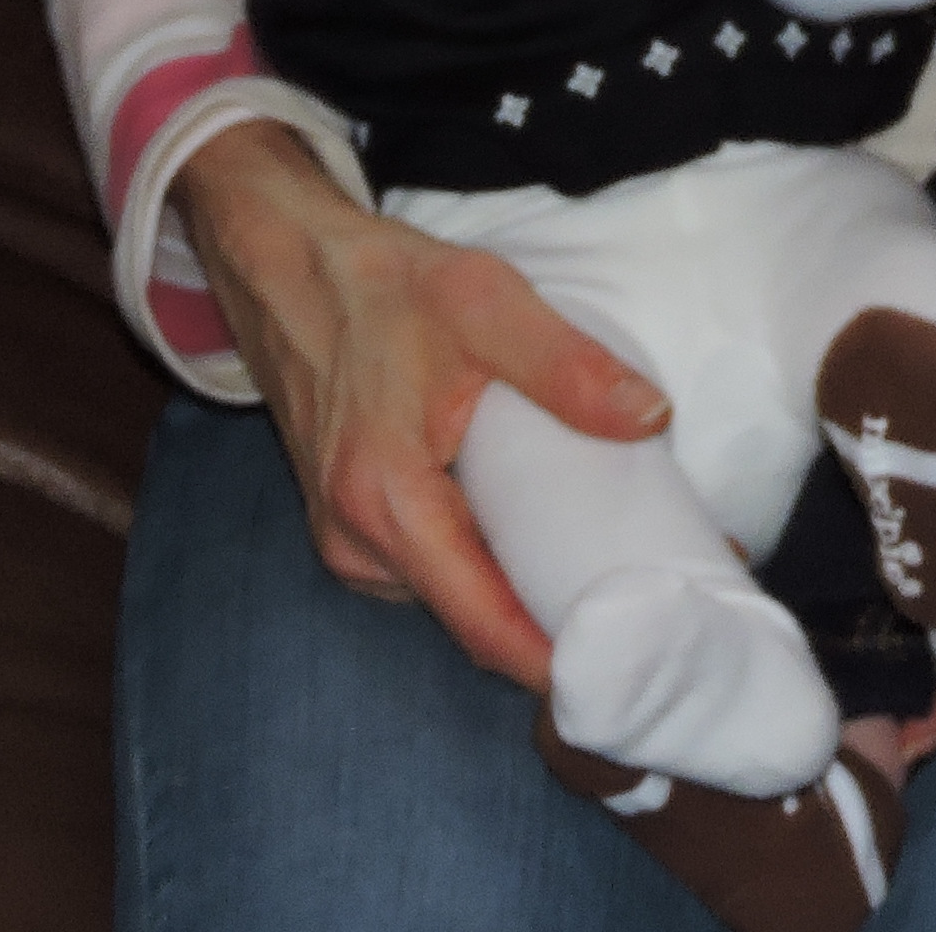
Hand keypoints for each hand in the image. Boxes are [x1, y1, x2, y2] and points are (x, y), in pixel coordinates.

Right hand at [177, 119, 667, 685]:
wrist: (285, 266)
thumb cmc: (378, 283)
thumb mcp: (484, 302)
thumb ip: (566, 367)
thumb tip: (651, 421)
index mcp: (388, 502)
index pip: (483, 624)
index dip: (555, 660)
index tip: (628, 669)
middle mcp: (356, 542)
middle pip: (471, 621)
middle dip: (551, 626)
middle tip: (641, 612)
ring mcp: (344, 538)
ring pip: (449, 597)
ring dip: (515, 593)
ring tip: (599, 570)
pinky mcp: (347, 522)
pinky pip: (427, 567)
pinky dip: (478, 563)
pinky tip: (528, 532)